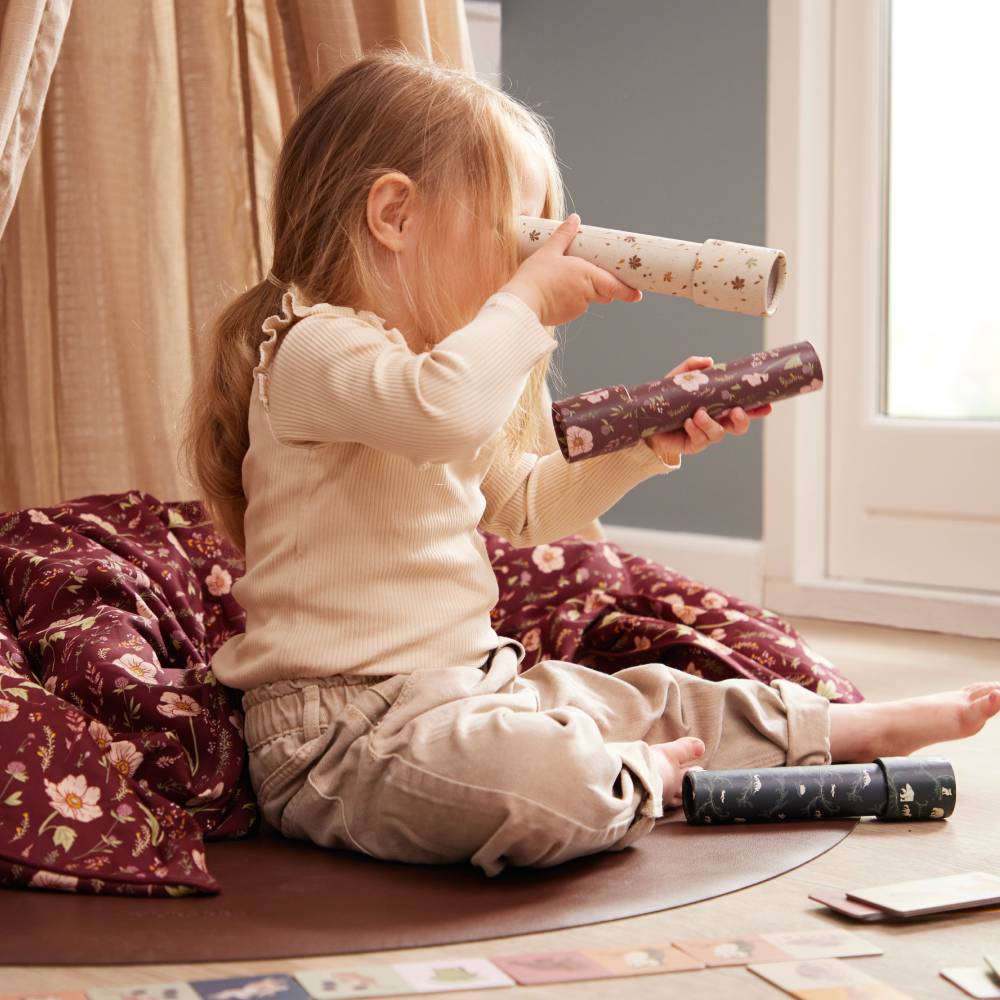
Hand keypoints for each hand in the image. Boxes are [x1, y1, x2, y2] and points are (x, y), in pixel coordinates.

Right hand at [500, 213, 641, 325]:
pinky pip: (573, 307)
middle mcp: (586, 294)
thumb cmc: (535, 277)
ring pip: (587, 300)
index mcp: (587, 275)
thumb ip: (564, 235)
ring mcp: (576, 308)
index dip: (628, 292)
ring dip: (584, 292)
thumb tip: (575, 218)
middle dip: (603, 286)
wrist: (520, 303)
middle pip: (603, 293)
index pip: (614, 286)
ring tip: (565, 281)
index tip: (638, 295)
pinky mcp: (566, 317)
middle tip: (599, 276)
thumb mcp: (549, 251)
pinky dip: (569, 300)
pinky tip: (554, 293)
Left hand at [643, 356, 772, 465]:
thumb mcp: (679, 379)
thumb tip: (709, 361)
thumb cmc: (668, 398)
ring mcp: (705, 435)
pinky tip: (688, 422)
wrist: (647, 418)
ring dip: (711, 423)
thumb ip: (691, 367)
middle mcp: (716, 421)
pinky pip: (699, 439)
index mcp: (719, 406)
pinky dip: (696, 429)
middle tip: (737, 411)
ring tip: (699, 413)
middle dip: (742, 420)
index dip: (757, 409)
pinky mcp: (692, 445)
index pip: (743, 408)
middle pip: (738, 426)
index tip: (768, 406)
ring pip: (718, 433)